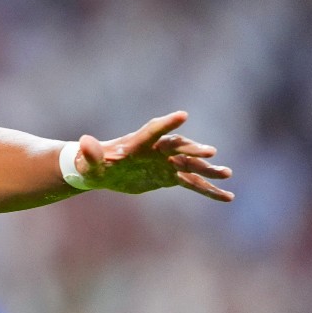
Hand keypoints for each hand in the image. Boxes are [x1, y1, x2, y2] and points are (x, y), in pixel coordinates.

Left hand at [76, 111, 233, 200]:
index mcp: (137, 143)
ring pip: (190, 165)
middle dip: (193, 149)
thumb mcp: (88, 163)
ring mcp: (166, 163)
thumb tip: (84, 142)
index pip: (153, 131)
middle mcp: (156, 150)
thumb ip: (90, 154)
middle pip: (178, 147)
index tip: (182, 115)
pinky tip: (227, 196)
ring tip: (227, 174)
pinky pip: (193, 183)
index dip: (167, 124)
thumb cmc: (92, 166)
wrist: (102, 173)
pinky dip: (209, 189)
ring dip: (208, 170)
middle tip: (210, 153)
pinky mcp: (170, 177)